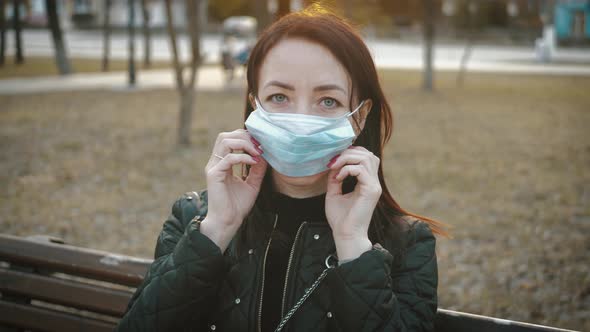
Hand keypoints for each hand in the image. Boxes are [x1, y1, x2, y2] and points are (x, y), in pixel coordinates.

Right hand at [200, 129, 266, 250]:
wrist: (228, 222)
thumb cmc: (237, 205)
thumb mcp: (252, 184)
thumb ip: (257, 170)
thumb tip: (265, 156)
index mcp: (223, 163)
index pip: (230, 139)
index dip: (246, 137)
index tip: (261, 144)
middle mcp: (216, 163)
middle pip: (226, 136)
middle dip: (244, 136)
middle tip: (259, 146)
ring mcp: (213, 167)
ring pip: (225, 141)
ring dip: (244, 143)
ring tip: (256, 152)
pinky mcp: (214, 175)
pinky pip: (228, 158)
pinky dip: (243, 157)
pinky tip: (253, 163)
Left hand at [325, 146, 380, 259]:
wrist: (346, 235)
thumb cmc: (341, 219)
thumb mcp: (334, 193)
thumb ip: (335, 178)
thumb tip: (333, 166)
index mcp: (367, 183)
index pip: (365, 157)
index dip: (350, 154)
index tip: (333, 162)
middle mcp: (373, 182)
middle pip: (367, 154)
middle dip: (348, 153)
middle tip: (333, 162)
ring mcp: (374, 186)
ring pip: (366, 158)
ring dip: (347, 159)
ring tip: (335, 168)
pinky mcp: (371, 191)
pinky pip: (361, 170)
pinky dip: (347, 170)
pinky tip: (338, 178)